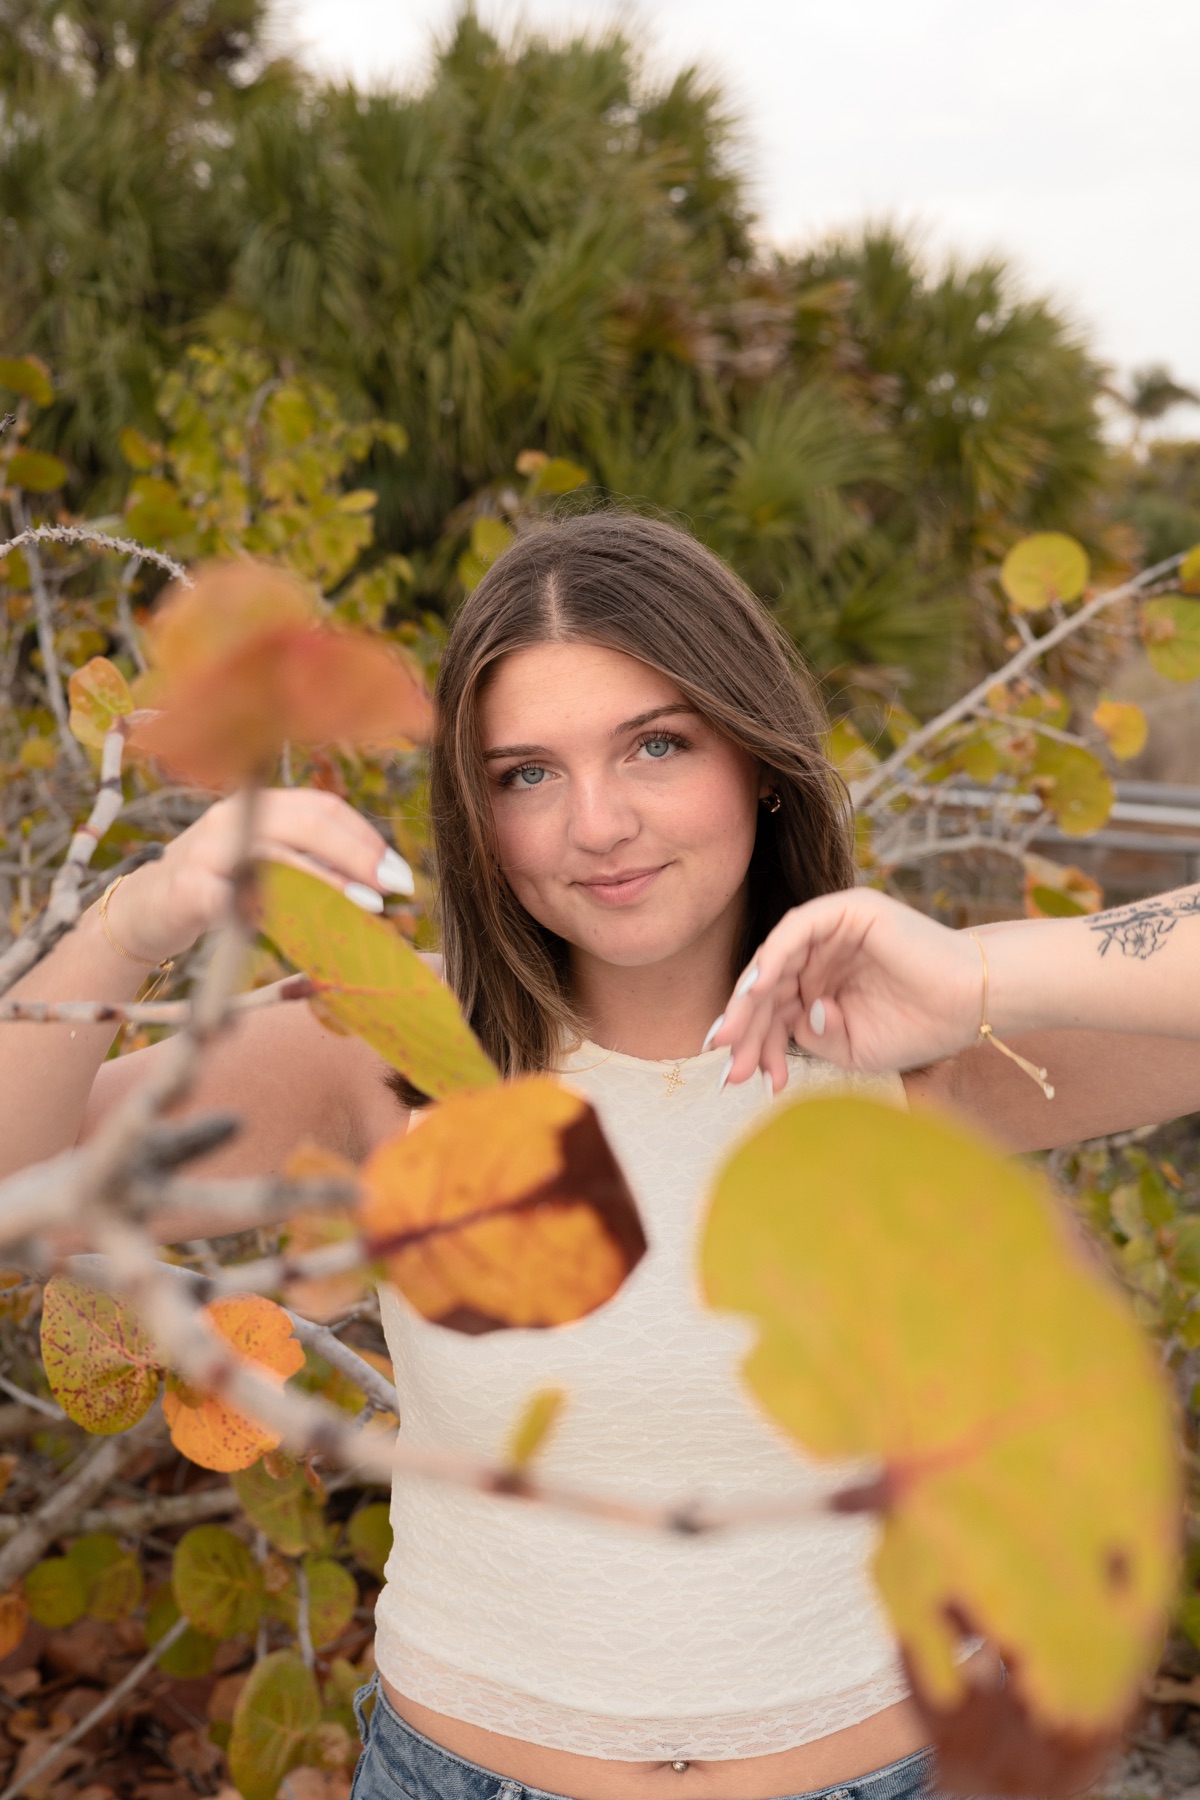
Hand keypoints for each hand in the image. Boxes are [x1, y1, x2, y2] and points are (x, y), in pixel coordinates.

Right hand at [98, 789, 413, 964]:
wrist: (142, 914)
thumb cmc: (216, 889)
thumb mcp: (264, 864)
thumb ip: (309, 862)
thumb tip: (379, 881)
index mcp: (255, 806)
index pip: (322, 807)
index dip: (365, 838)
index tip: (398, 874)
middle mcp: (232, 818)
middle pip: (306, 823)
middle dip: (356, 855)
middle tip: (391, 889)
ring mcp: (206, 851)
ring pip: (277, 857)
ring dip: (328, 883)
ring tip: (364, 908)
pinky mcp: (187, 891)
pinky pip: (239, 900)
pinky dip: (278, 914)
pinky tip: (308, 933)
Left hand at [711, 888, 983, 1093]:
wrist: (970, 1007)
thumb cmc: (917, 1028)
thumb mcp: (848, 1046)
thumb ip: (806, 1035)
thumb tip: (782, 1023)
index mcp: (821, 982)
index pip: (774, 1008)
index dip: (754, 1041)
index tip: (737, 1076)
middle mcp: (821, 953)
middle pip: (768, 987)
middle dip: (746, 1028)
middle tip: (730, 1065)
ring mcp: (832, 929)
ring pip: (774, 960)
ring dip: (751, 999)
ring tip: (734, 1035)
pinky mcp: (846, 909)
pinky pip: (797, 929)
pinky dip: (774, 957)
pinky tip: (758, 990)